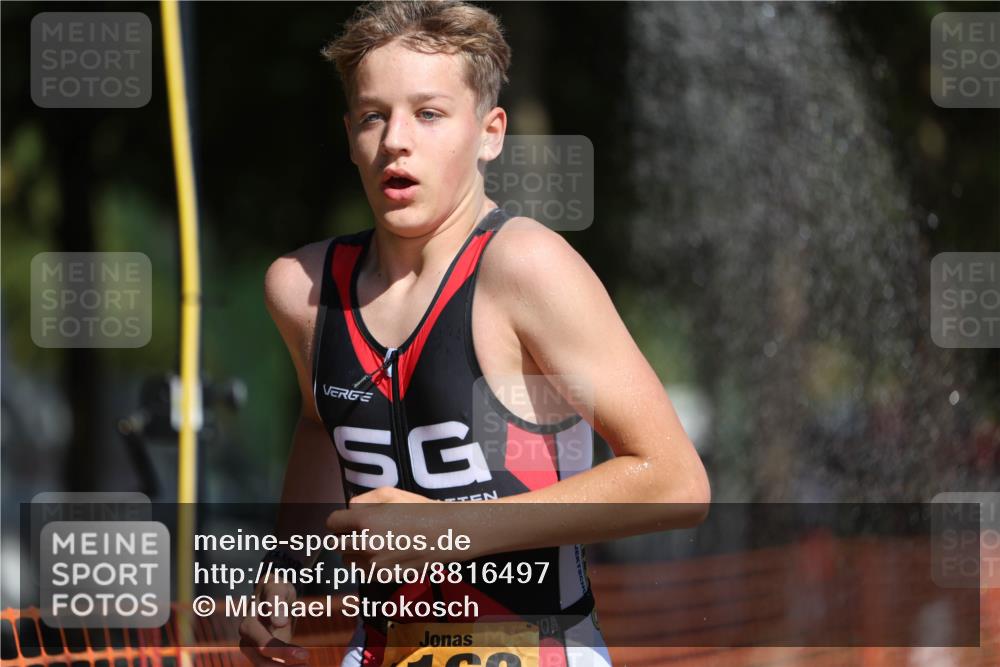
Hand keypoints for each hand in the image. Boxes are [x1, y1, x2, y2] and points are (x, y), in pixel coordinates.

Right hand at [238, 576, 308, 664]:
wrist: (273, 592)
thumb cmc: (275, 587)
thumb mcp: (277, 587)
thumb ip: (276, 601)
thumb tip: (278, 622)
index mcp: (248, 623)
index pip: (262, 643)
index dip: (281, 651)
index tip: (304, 655)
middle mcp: (247, 639)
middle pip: (261, 659)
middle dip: (283, 663)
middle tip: (307, 659)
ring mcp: (253, 647)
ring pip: (263, 665)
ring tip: (306, 664)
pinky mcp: (263, 652)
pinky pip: (270, 663)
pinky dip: (284, 665)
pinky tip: (302, 664)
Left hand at [326, 487, 451, 569]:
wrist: (447, 533)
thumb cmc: (420, 509)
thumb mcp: (390, 493)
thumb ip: (362, 500)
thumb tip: (349, 510)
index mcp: (365, 521)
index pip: (332, 523)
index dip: (339, 520)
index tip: (346, 519)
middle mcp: (365, 545)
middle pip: (335, 544)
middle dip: (343, 536)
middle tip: (356, 531)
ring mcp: (374, 564)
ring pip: (347, 560)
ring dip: (352, 552)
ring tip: (371, 542)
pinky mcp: (384, 576)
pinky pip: (363, 571)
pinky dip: (366, 564)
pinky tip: (382, 553)